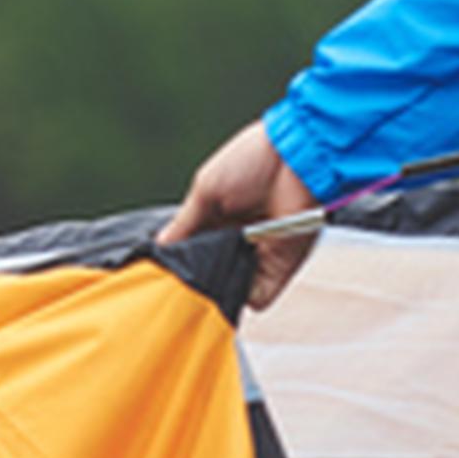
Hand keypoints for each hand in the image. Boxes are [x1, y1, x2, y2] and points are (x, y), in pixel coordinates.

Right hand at [165, 120, 321, 310]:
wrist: (298, 160)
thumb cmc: (252, 162)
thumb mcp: (206, 190)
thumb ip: (183, 224)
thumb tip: (160, 247)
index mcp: (217, 218)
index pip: (192, 248)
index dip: (180, 258)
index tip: (165, 269)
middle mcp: (237, 239)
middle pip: (211, 270)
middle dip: (199, 277)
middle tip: (184, 282)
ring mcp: (259, 255)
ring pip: (232, 286)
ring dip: (220, 287)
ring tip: (208, 283)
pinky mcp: (280, 268)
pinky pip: (260, 296)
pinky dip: (246, 297)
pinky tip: (233, 287)